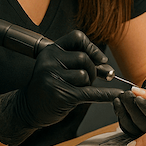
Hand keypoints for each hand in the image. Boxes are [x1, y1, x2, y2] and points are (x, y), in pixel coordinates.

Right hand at [0, 30, 122, 145]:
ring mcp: (54, 78)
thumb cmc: (48, 86)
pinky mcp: (62, 95)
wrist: (29, 108)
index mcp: (50, 50)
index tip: (100, 59)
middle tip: (90, 80)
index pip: (77, 38)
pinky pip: (90, 93)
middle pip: (84, 58)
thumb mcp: (59, 67)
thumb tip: (108, 69)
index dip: (92, 47)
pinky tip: (116, 94)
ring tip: (79, 89)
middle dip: (93, 70)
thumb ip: (81, 63)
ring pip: (86, 75)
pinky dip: (106, 94)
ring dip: (89, 84)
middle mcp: (50, 61)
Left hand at [113, 72, 145, 136]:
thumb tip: (144, 95)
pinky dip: (121, 117)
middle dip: (133, 109)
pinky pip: (128, 129)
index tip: (137, 97)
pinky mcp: (140, 134)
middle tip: (127, 94)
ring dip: (125, 113)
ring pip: (135, 129)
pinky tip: (119, 104)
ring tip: (122, 97)